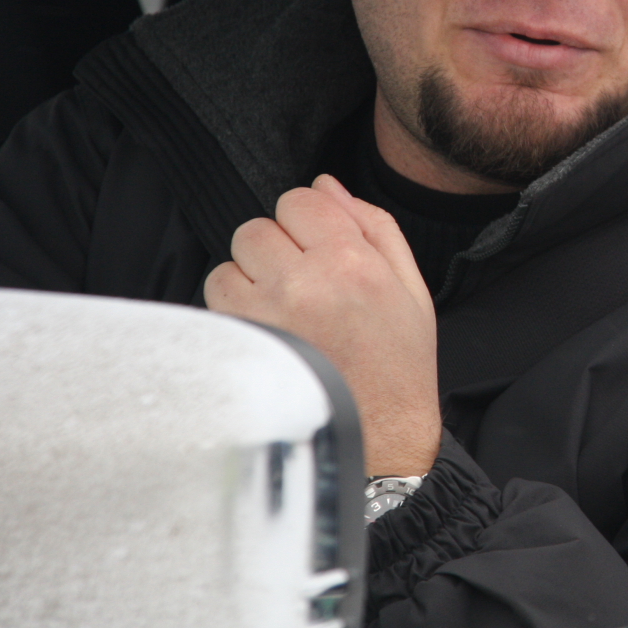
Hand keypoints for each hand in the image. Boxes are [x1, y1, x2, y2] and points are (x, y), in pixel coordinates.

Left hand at [205, 174, 440, 476]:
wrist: (382, 441)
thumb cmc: (399, 367)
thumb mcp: (410, 288)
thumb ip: (373, 226)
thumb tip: (327, 186)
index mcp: (352, 262)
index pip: (299, 199)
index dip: (307, 219)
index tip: (317, 244)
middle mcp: (305, 283)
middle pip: (258, 228)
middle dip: (277, 248)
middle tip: (303, 282)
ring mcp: (266, 316)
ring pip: (231, 262)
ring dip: (251, 278)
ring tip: (284, 309)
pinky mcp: (242, 344)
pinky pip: (217, 299)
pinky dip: (236, 309)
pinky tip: (268, 331)